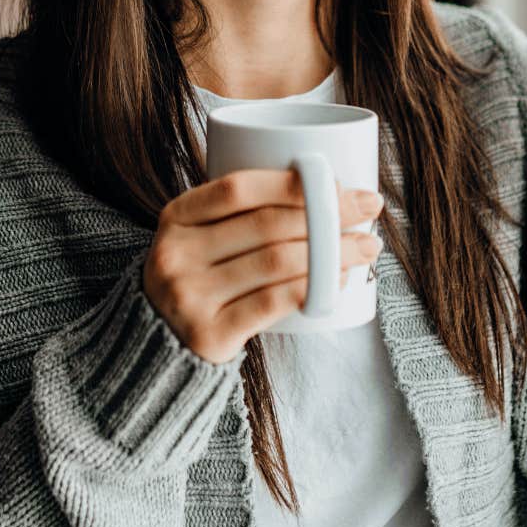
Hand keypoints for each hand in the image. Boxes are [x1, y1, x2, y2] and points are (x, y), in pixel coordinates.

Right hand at [143, 171, 382, 364]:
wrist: (157, 343)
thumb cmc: (198, 278)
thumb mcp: (197, 237)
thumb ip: (237, 213)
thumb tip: (325, 188)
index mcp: (175, 217)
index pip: (239, 188)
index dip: (293, 182)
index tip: (339, 183)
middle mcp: (176, 254)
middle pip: (266, 225)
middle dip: (328, 214)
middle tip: (368, 209)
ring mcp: (189, 296)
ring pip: (276, 263)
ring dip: (333, 253)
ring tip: (366, 247)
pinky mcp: (209, 334)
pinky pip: (273, 303)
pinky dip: (313, 288)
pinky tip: (340, 281)